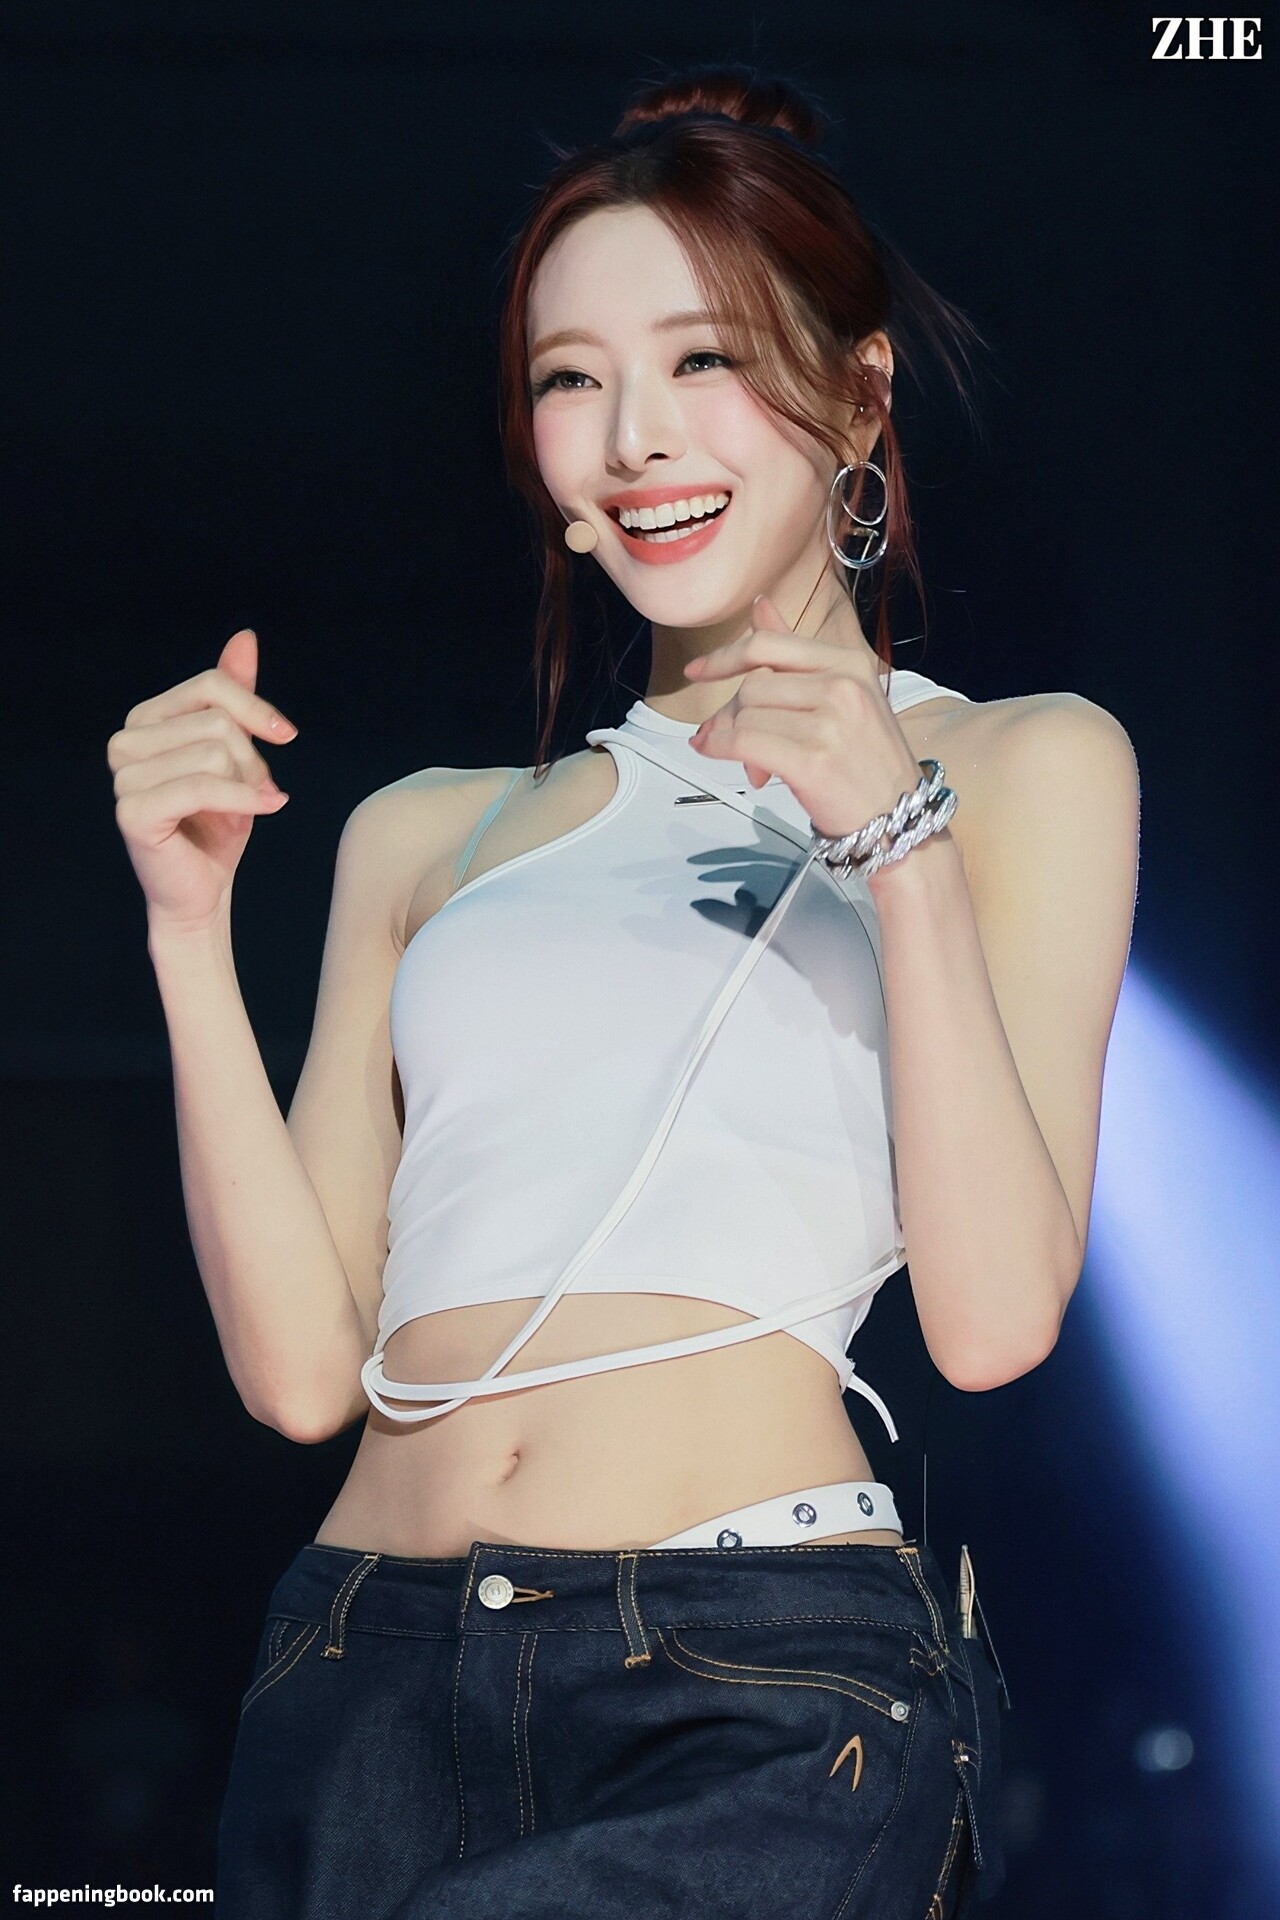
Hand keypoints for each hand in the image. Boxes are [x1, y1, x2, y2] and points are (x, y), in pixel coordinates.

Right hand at [108, 628, 297, 935]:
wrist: (203, 891)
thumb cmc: (218, 823)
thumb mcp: (235, 752)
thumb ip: (234, 695)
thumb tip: (244, 637)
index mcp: (145, 719)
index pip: (212, 686)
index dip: (257, 710)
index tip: (286, 736)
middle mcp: (125, 741)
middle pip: (218, 723)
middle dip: (253, 762)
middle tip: (252, 794)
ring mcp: (123, 776)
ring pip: (217, 754)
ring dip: (247, 788)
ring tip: (240, 812)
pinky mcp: (133, 811)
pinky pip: (205, 787)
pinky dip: (244, 802)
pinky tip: (262, 814)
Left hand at [684, 595, 922, 838]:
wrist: (897, 820)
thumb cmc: (867, 762)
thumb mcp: (843, 695)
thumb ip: (796, 653)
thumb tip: (760, 607)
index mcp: (849, 663)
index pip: (769, 645)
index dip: (724, 656)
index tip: (698, 671)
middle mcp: (842, 686)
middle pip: (752, 684)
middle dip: (730, 713)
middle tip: (729, 738)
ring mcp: (829, 723)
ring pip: (745, 715)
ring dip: (730, 738)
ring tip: (750, 763)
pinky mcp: (812, 761)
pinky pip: (743, 743)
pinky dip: (722, 749)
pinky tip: (722, 758)